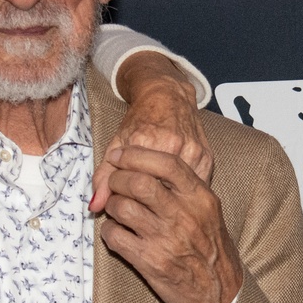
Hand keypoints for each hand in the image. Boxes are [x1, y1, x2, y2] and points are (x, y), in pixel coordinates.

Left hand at [91, 51, 210, 211]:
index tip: (123, 197)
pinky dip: (183, 192)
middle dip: (147, 200)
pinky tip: (174, 191)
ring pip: (178, 191)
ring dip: (167, 198)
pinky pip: (194, 186)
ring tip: (156, 195)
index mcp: (146, 142)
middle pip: (158, 191)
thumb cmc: (140, 120)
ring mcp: (193, 152)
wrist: (168, 96)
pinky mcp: (207, 158)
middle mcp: (172, 146)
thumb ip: (104, 175)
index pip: (133, 186)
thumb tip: (95, 206)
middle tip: (140, 199)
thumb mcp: (116, 143)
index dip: (127, 197)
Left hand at [98, 146, 241, 302]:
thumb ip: (183, 188)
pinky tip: (117, 233)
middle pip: (138, 182)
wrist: (218, 292)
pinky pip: (114, 236)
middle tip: (113, 184)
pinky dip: (108, 231)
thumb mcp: (207, 212)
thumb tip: (145, 165)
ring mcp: (165, 239)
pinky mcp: (149, 261)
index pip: (166, 163)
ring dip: (111, 206)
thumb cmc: (209, 248)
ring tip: (117, 211)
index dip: (136, 155)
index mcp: (200, 198)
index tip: (119, 154)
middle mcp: (183, 216)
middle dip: (117, 179)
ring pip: (121, 207)